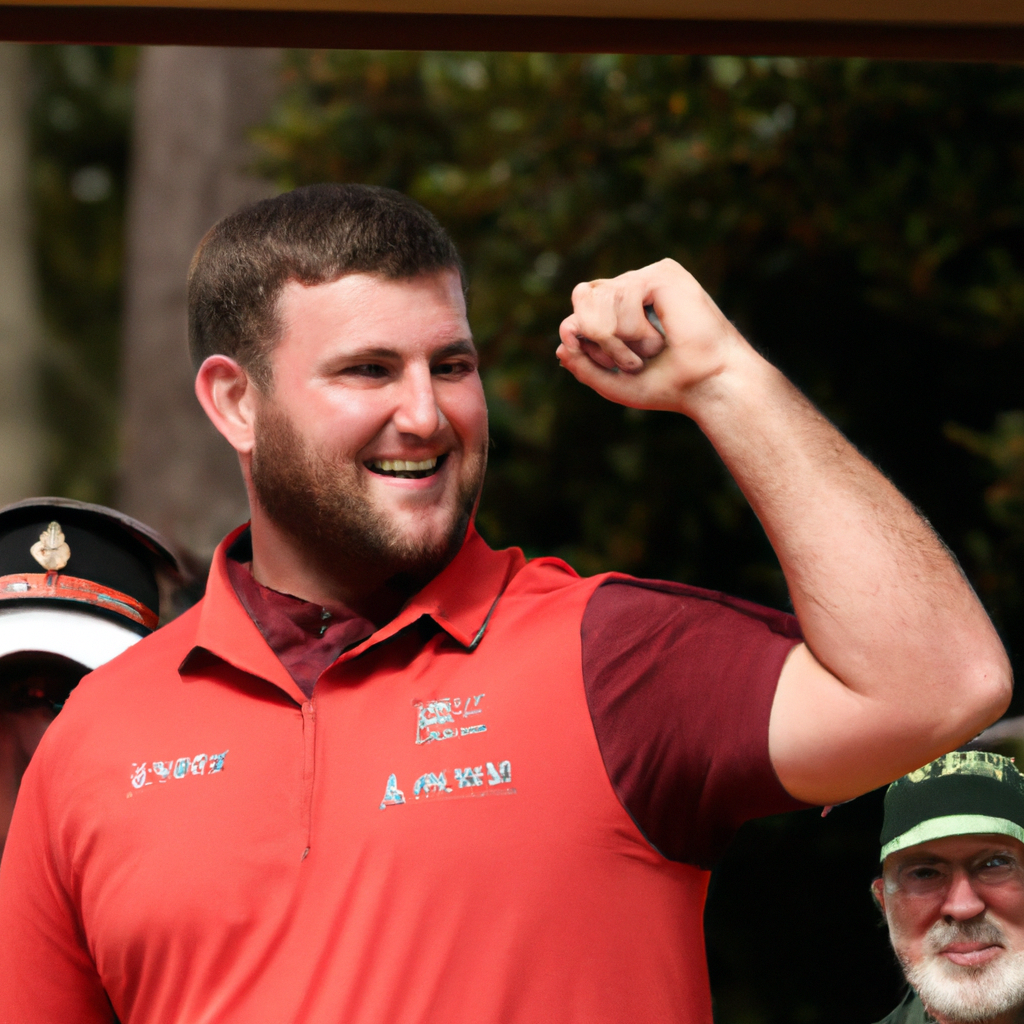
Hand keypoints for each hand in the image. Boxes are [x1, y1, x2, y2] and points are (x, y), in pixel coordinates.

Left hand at [556, 258, 747, 416]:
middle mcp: (632, 289)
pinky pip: (624, 294)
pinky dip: (635, 328)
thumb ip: (583, 366)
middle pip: (582, 295)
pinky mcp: (664, 274)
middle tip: (629, 361)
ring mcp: (648, 279)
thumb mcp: (612, 383)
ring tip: (648, 353)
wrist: (706, 385)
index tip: (608, 364)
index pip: (578, 307)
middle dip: (597, 336)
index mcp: (620, 310)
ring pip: (601, 296)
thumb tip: (561, 344)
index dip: (579, 335)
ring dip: (618, 338)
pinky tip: (660, 339)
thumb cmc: (667, 386)